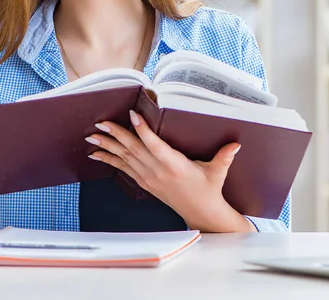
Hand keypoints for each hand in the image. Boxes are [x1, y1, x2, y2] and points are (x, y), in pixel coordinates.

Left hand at [86, 110, 255, 232]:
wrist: (200, 213)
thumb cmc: (209, 189)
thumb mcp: (217, 172)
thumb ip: (225, 156)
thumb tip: (236, 144)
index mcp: (174, 165)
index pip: (155, 145)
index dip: (143, 130)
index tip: (132, 115)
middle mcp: (157, 171)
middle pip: (133, 149)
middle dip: (115, 135)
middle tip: (100, 123)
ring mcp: (148, 177)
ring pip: (124, 158)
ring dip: (107, 147)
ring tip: (91, 136)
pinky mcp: (143, 182)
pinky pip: (122, 169)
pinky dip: (109, 160)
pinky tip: (96, 154)